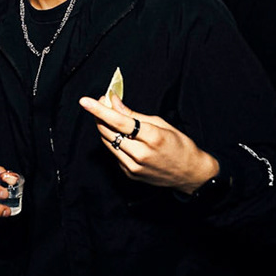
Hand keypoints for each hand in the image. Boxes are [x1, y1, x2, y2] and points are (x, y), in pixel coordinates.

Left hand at [77, 95, 217, 190]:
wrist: (190, 174)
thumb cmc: (180, 145)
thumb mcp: (161, 124)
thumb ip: (134, 115)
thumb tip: (115, 103)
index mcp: (152, 138)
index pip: (119, 121)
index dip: (100, 110)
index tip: (85, 101)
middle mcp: (140, 154)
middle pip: (108, 131)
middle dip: (101, 116)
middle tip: (103, 102)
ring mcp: (133, 167)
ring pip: (108, 142)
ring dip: (105, 128)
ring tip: (110, 116)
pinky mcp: (130, 174)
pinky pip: (115, 153)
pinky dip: (114, 141)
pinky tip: (122, 135)